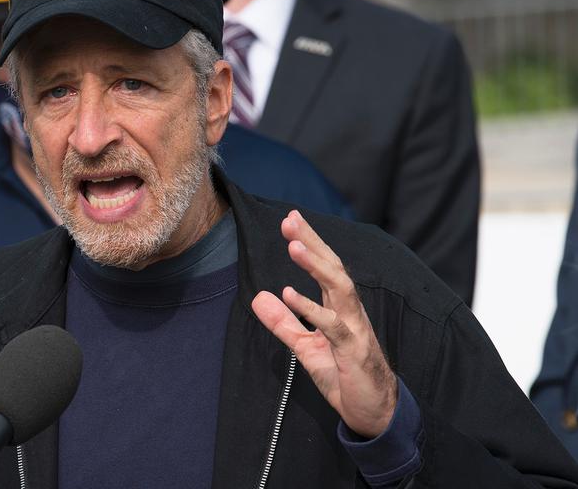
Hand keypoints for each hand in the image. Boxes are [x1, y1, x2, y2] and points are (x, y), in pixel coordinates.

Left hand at [252, 210, 396, 438]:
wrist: (373, 412)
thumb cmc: (343, 375)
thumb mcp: (305, 347)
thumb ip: (283, 323)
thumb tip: (258, 298)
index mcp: (339, 307)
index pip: (325, 266)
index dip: (310, 242)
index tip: (291, 219)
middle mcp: (350, 311)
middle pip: (333, 268)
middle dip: (312, 242)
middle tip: (291, 219)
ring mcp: (354, 329)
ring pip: (338, 288)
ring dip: (316, 266)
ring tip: (294, 246)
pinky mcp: (353, 351)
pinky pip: (332, 325)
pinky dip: (310, 308)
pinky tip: (289, 294)